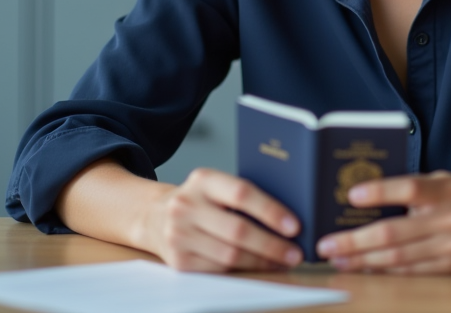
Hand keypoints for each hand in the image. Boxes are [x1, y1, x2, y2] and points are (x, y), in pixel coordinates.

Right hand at [139, 167, 304, 272]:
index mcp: (203, 180)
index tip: (294, 226)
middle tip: (295, 253)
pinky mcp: (178, 261)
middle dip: (272, 245)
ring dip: (262, 262)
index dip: (271, 211)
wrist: (154, 216)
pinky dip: (243, 271)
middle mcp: (186, 205)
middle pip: (238, 230)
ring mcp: (179, 234)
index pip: (241, 193)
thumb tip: (287, 217)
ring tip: (283, 262)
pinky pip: (218, 270)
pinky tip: (258, 267)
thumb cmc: (199, 200)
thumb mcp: (215, 186)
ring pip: (230, 255)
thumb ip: (243, 195)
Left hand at [314, 170, 450, 273]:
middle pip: (395, 232)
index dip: (380, 192)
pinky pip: (409, 273)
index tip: (351, 195)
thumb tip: (359, 199)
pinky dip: (382, 271)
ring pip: (398, 258)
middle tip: (327, 245)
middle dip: (355, 241)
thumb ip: (408, 187)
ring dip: (362, 261)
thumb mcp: (439, 180)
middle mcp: (450, 219)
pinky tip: (362, 267)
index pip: (409, 189)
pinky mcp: (450, 268)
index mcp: (446, 190)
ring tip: (337, 260)